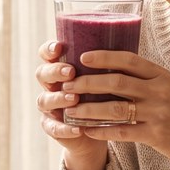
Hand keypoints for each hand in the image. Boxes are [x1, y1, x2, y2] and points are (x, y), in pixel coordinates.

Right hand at [35, 40, 110, 169]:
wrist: (103, 130)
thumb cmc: (108, 97)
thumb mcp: (109, 78)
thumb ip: (109, 64)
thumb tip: (127, 39)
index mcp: (62, 68)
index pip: (48, 53)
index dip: (49, 49)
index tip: (60, 47)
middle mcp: (52, 85)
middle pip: (42, 74)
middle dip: (55, 71)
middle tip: (71, 72)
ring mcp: (50, 107)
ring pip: (44, 100)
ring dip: (58, 98)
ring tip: (73, 98)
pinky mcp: (54, 128)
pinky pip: (53, 128)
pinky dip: (64, 128)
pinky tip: (77, 129)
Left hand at [64, 49, 169, 169]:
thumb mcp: (167, 88)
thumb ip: (144, 78)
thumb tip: (108, 67)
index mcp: (161, 76)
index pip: (129, 60)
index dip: (104, 57)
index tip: (83, 57)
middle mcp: (160, 91)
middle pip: (117, 82)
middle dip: (88, 83)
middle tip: (68, 84)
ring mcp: (158, 113)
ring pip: (115, 108)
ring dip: (89, 109)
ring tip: (71, 109)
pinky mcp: (155, 135)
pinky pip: (121, 132)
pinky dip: (101, 131)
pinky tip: (86, 130)